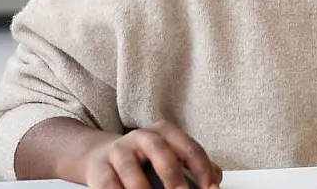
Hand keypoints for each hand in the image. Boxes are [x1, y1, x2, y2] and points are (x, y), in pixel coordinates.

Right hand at [82, 121, 221, 188]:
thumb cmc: (145, 160)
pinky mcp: (100, 168)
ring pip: (130, 168)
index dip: (203, 170)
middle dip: (173, 177)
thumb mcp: (170, 156)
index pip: (190, 148)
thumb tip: (216, 181)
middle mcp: (143, 137)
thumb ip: (193, 166)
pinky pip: (109, 183)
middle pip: (161, 152)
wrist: (101, 156)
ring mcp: (120, 151)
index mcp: (167, 133)